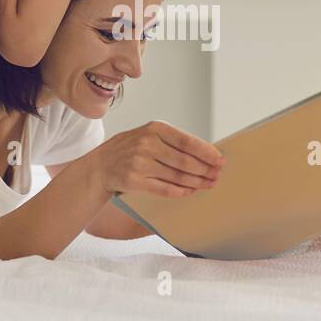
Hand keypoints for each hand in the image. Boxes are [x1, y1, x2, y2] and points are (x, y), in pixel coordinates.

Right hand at [94, 121, 225, 198]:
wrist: (100, 165)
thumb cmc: (131, 149)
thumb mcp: (149, 135)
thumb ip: (173, 141)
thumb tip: (206, 153)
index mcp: (154, 128)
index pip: (187, 141)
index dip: (206, 152)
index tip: (220, 160)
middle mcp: (146, 144)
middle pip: (184, 161)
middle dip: (205, 170)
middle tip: (217, 175)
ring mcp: (139, 163)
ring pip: (176, 176)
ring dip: (196, 182)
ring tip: (208, 184)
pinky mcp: (134, 181)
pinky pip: (164, 189)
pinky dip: (180, 191)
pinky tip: (190, 191)